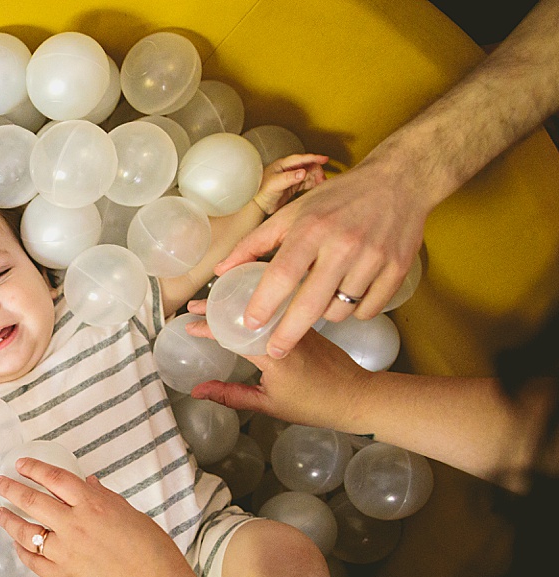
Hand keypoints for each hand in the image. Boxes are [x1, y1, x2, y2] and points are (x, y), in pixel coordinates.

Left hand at [0, 461, 195, 576]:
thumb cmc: (153, 551)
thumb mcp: (131, 513)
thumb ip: (105, 498)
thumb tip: (88, 484)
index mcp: (93, 505)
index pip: (54, 479)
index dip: (34, 468)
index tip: (20, 464)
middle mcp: (74, 525)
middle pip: (32, 501)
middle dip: (10, 489)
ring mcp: (65, 552)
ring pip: (26, 532)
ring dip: (8, 520)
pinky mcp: (63, 576)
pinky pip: (34, 561)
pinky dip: (22, 551)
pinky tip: (17, 545)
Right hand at [183, 309, 372, 429]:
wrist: (357, 396)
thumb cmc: (315, 404)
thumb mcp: (268, 404)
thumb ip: (231, 395)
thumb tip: (198, 391)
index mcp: (274, 353)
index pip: (232, 333)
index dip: (207, 327)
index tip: (189, 325)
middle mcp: (286, 333)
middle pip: (245, 312)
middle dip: (216, 307)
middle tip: (194, 305)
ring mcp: (299, 326)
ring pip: (264, 307)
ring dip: (237, 303)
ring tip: (216, 302)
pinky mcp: (307, 326)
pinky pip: (278, 310)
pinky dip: (259, 307)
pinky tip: (248, 308)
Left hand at [213, 158, 428, 358]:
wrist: (400, 181)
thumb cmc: (338, 198)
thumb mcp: (292, 212)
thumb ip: (254, 243)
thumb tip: (221, 271)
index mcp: (313, 229)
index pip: (283, 274)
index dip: (265, 303)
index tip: (251, 324)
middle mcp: (344, 245)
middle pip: (310, 304)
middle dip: (288, 334)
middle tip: (274, 351)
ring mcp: (374, 258)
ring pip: (339, 311)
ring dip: (323, 315)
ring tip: (319, 301)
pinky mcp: (398, 269)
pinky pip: (368, 310)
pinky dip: (355, 311)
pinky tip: (347, 298)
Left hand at [252, 154, 327, 215]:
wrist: (258, 205)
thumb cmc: (262, 192)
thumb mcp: (275, 184)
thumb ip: (289, 178)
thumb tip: (303, 172)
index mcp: (283, 165)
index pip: (301, 159)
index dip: (313, 158)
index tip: (325, 159)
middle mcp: (288, 169)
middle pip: (308, 166)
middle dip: (317, 171)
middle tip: (322, 180)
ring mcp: (291, 177)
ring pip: (309, 174)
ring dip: (316, 177)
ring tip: (321, 184)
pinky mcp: (293, 185)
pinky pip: (307, 182)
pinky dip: (313, 183)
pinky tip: (317, 187)